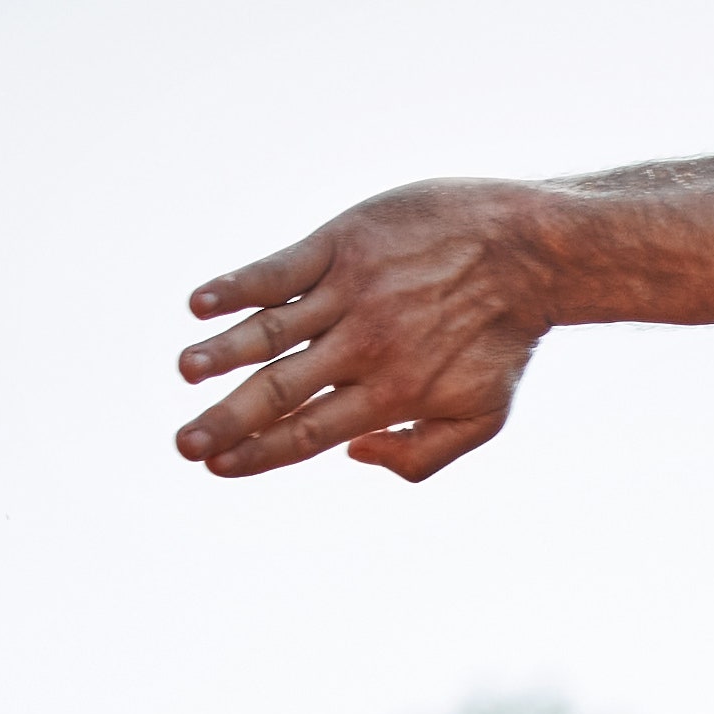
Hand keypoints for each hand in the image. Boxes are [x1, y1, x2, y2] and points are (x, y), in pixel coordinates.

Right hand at [175, 181, 545, 482]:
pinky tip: (200, 303)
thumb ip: (420, 455)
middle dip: (228, 421)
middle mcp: (365, 347)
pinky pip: (281, 268)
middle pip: (281, 390)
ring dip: (223, 352)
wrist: (530, 252)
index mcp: (392, 394)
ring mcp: (351, 292)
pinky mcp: (344, 244)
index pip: (310, 433)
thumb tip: (351, 455)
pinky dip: (239, 285)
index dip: (260, 454)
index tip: (217, 469)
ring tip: (186, 373)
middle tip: (183, 445)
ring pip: (273, 329)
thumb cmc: (503, 340)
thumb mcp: (482, 417)